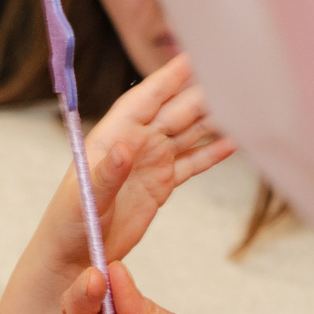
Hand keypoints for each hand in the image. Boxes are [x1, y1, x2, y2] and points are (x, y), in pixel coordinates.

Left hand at [41, 55, 235, 269]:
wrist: (75, 255)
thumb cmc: (69, 223)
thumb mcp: (85, 198)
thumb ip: (106, 173)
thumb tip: (125, 148)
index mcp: (111, 138)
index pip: (142, 100)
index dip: (166, 79)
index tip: (191, 58)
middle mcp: (134, 144)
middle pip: (174, 112)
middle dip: (201, 94)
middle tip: (233, 78)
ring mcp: (150, 162)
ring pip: (187, 133)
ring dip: (213, 120)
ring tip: (243, 105)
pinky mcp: (162, 184)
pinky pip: (192, 162)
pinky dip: (212, 152)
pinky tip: (235, 142)